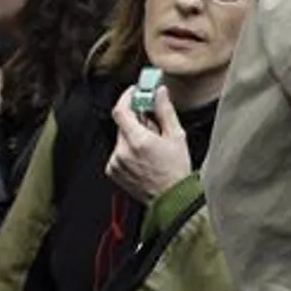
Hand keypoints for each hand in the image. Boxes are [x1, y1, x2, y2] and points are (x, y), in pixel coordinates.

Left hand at [106, 85, 193, 204]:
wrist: (170, 198)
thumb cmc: (176, 169)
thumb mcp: (177, 136)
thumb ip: (165, 111)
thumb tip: (160, 92)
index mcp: (138, 140)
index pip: (121, 110)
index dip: (127, 97)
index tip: (136, 92)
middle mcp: (122, 151)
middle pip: (123, 123)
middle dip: (137, 119)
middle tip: (153, 122)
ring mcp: (115, 162)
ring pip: (121, 137)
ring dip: (134, 135)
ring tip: (151, 145)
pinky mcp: (112, 170)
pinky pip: (118, 151)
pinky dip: (128, 148)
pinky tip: (143, 156)